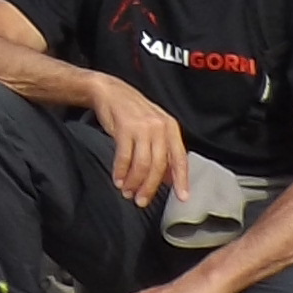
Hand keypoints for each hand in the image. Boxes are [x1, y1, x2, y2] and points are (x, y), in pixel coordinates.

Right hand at [90, 77, 183, 205]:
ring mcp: (143, 127)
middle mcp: (160, 128)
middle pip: (159, 165)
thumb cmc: (132, 113)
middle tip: (141, 201)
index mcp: (171, 128)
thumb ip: (162, 152)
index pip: (180, 158)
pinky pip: (124, 157)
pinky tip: (118, 179)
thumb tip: (168, 179)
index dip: (182, 180)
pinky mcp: (125, 128)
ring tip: (127, 191)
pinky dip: (121, 172)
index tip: (182, 197)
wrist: (110, 92)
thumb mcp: (153, 129)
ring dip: (134, 182)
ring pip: (142, 163)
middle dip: (150, 187)